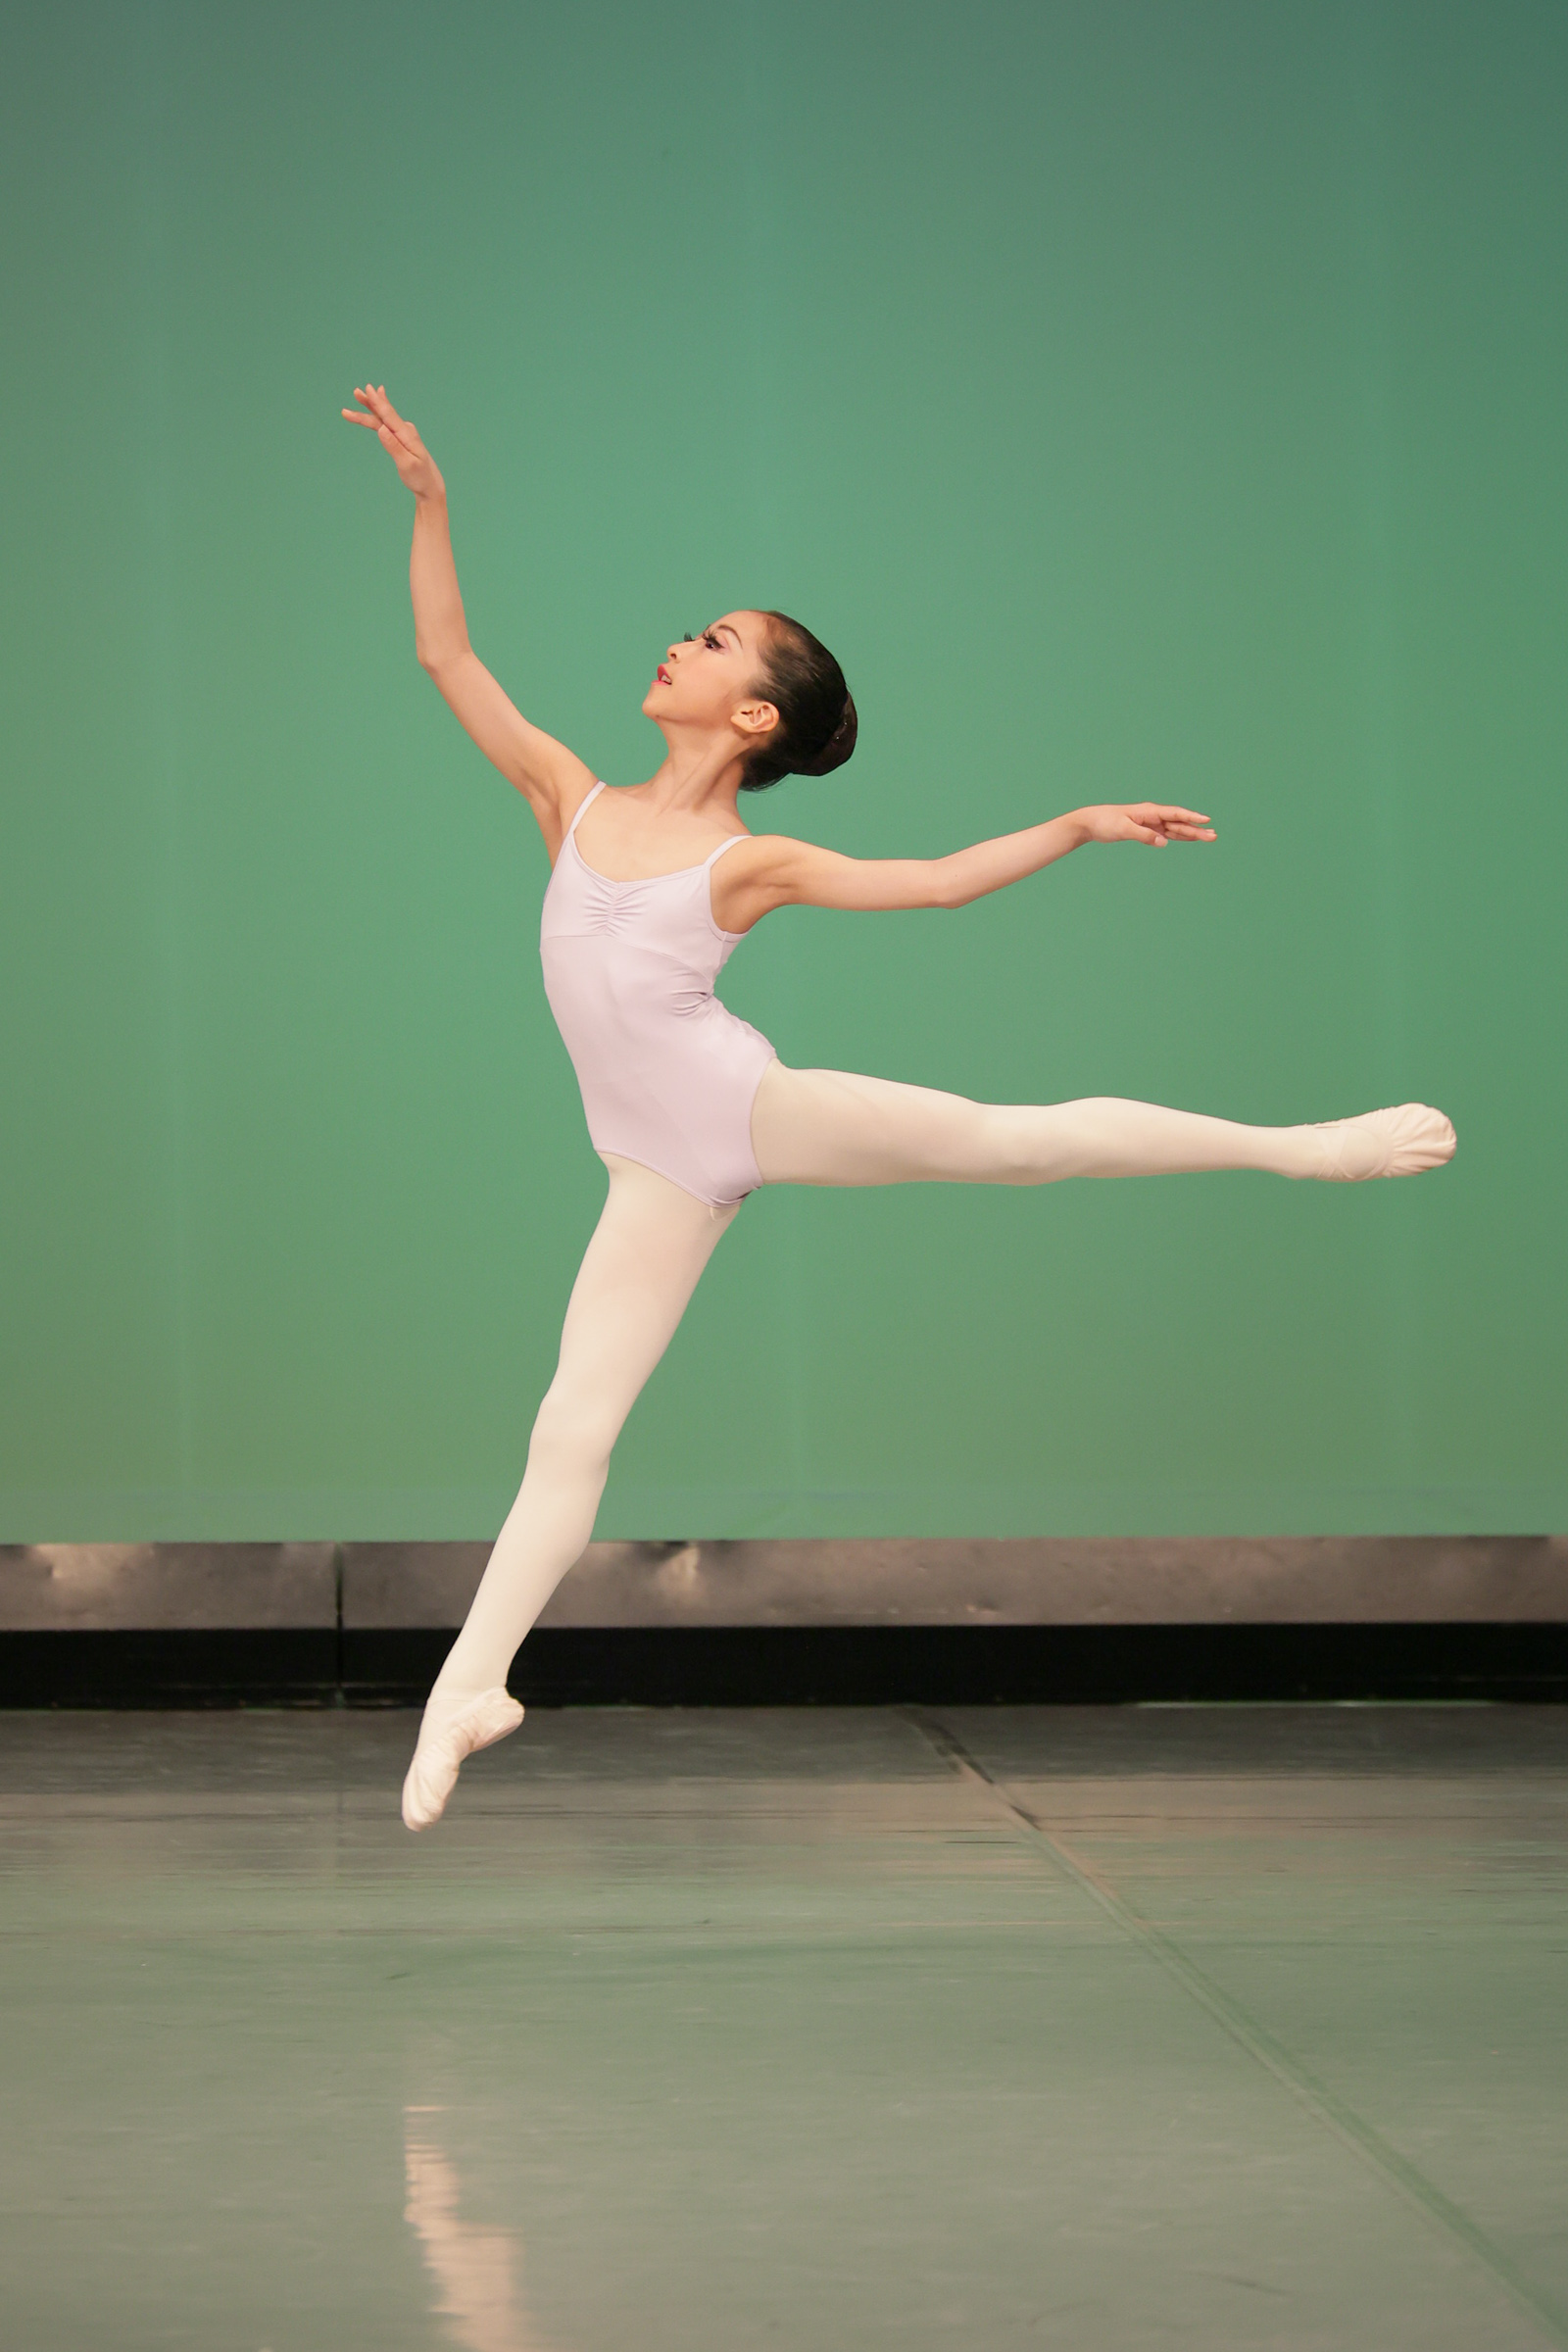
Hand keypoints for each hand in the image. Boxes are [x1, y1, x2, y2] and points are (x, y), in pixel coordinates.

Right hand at [341, 383, 444, 499]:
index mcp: (406, 435)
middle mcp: (405, 430)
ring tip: (358, 395)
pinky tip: (379, 402)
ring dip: (371, 406)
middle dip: (369, 403)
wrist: (430, 485)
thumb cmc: (420, 477)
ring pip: (383, 417)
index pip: (389, 415)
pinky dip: (379, 412)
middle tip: (356, 391)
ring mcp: (403, 433)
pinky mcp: (401, 437)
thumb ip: (393, 447)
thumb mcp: (406, 465)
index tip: (368, 389)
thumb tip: (381, 429)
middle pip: (384, 414)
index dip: (378, 402)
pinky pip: (387, 422)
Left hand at [1075, 802, 1215, 846]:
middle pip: (1179, 822)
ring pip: (1176, 829)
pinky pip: (1167, 834)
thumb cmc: (1105, 822)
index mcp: (1149, 811)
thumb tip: (1163, 842)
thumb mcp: (1123, 829)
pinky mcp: (1146, 831)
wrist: (1091, 822)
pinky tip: (1190, 838)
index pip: (1175, 814)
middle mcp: (1153, 815)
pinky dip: (1179, 837)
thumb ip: (1143, 835)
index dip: (1191, 817)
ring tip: (1209, 837)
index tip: (1206, 820)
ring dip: (1192, 833)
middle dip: (1197, 829)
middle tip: (1214, 836)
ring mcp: (1151, 823)